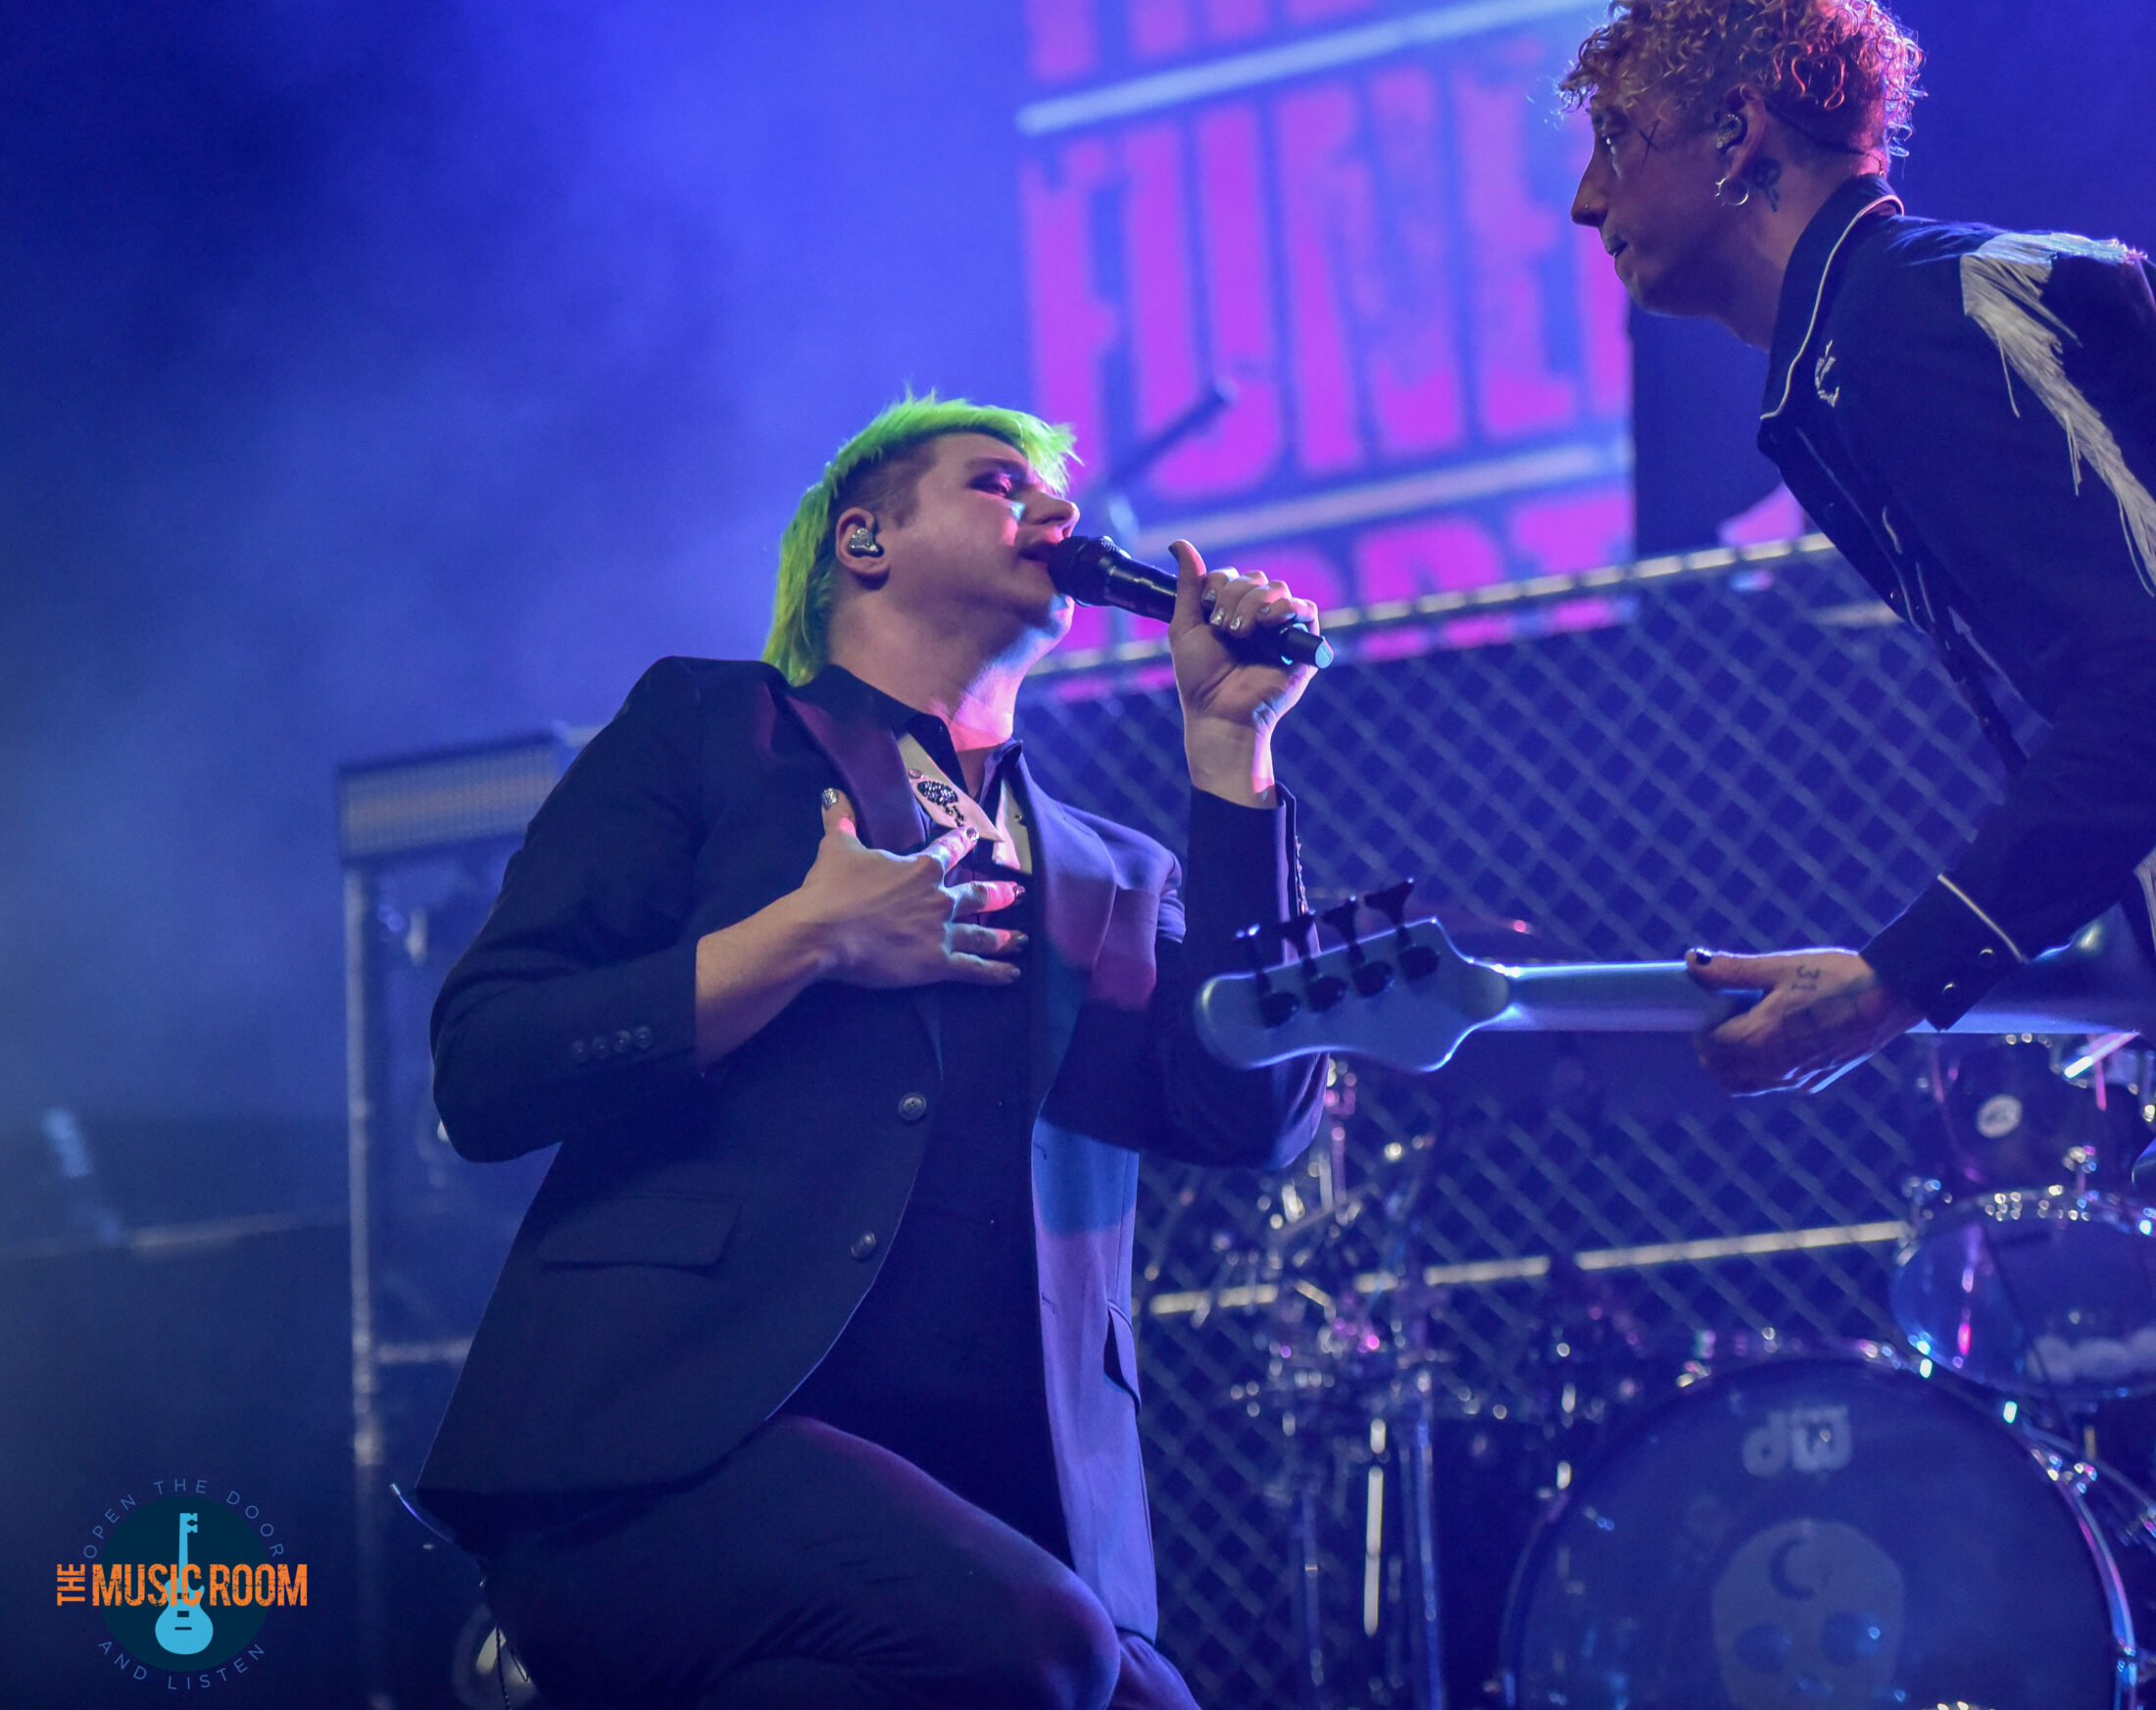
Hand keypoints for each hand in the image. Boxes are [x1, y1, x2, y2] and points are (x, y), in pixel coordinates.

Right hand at [795, 789, 1023, 987]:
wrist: (825, 931)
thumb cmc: (832, 889)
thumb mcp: (836, 848)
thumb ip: (841, 821)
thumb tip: (833, 795)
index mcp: (920, 869)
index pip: (948, 851)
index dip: (961, 842)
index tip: (974, 836)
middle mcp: (939, 899)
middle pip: (977, 895)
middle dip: (1000, 894)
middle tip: (1019, 893)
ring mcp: (941, 932)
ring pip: (982, 934)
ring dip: (1004, 937)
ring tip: (1022, 938)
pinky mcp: (937, 964)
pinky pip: (973, 969)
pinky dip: (995, 972)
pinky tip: (1013, 974)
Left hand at [1168, 538, 1319, 803]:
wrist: (1219, 712)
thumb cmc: (1200, 677)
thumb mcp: (1185, 625)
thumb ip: (1188, 585)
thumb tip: (1178, 543)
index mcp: (1231, 611)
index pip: (1231, 575)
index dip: (1219, 586)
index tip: (1208, 613)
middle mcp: (1258, 616)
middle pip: (1255, 579)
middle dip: (1236, 597)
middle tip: (1225, 629)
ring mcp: (1281, 629)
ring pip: (1277, 589)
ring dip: (1255, 604)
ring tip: (1242, 633)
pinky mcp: (1302, 644)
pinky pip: (1307, 609)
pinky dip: (1288, 609)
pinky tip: (1269, 623)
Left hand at [1688, 947, 1922, 1094]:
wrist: (1890, 998)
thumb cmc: (1834, 978)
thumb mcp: (1778, 968)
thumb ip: (1732, 970)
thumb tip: (1692, 960)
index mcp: (1759, 1039)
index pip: (1709, 1045)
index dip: (1702, 1027)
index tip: (1710, 1008)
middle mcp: (1774, 1068)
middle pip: (1720, 1071)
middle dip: (1712, 1048)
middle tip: (1723, 1020)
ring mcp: (1795, 1080)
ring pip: (1744, 1085)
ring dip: (1732, 1066)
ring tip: (1743, 1034)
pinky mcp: (1814, 1083)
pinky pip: (1772, 1085)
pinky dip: (1759, 1072)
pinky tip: (1773, 1044)